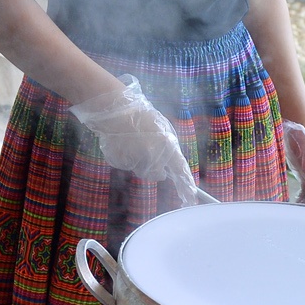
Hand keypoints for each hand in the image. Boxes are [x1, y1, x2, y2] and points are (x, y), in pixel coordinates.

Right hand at [71, 76, 198, 204]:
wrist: (113, 108)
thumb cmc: (139, 115)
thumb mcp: (161, 128)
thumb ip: (168, 148)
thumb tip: (166, 169)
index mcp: (166, 144)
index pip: (180, 169)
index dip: (186, 185)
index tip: (191, 197)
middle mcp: (152, 155)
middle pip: (155, 174)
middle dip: (154, 168)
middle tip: (147, 150)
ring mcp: (134, 160)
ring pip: (139, 170)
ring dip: (138, 161)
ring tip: (132, 141)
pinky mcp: (119, 162)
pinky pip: (125, 165)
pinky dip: (124, 158)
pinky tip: (122, 143)